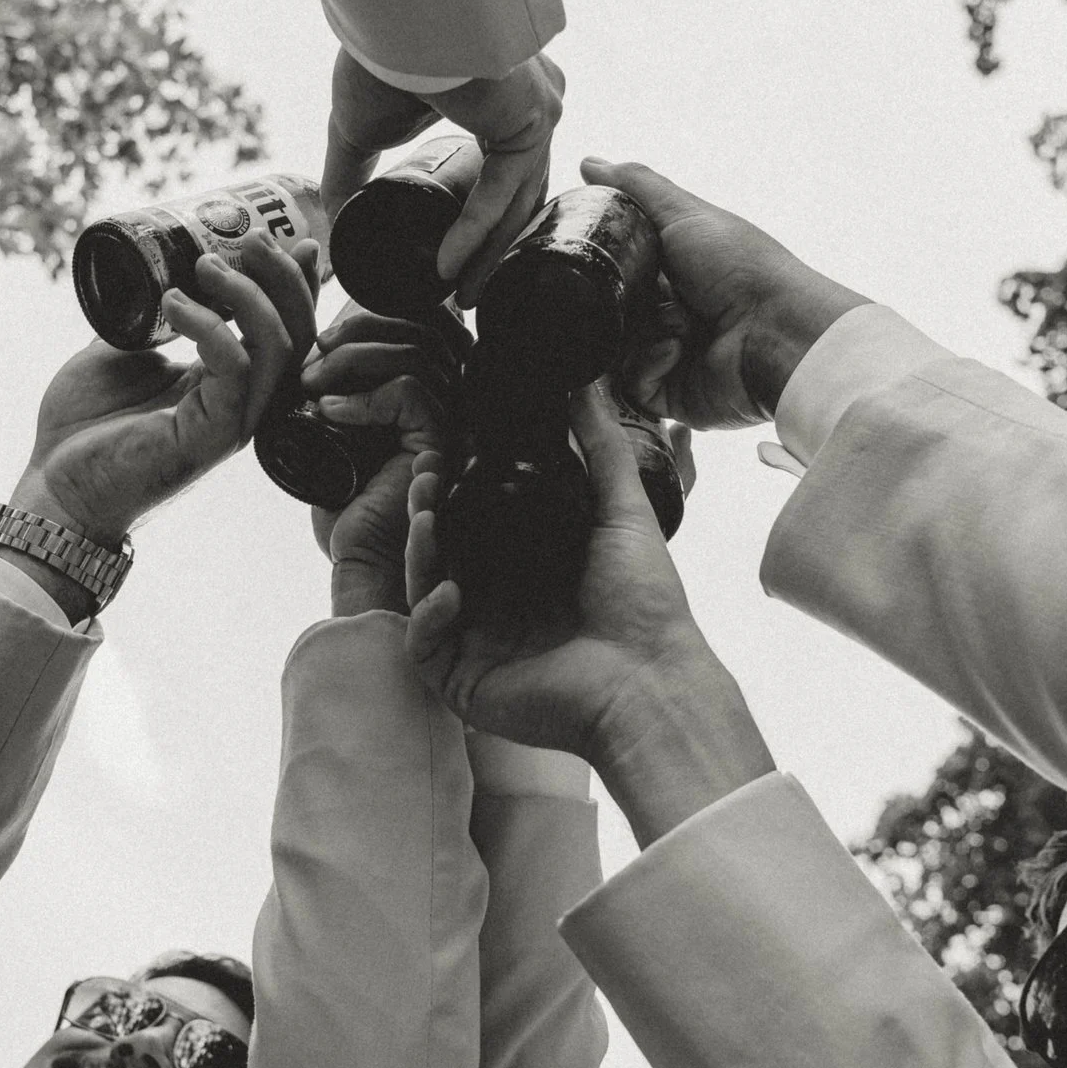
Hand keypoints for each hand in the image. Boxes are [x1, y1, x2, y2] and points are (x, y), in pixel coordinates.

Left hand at [20, 234, 315, 545]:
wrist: (52, 485)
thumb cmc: (83, 428)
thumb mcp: (120, 351)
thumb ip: (150, 318)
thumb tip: (157, 269)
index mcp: (227, 383)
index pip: (284, 331)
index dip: (294, 284)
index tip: (280, 239)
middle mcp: (240, 403)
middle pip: (297, 336)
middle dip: (283, 279)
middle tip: (250, 239)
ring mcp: (230, 423)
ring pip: (279, 350)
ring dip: (250, 296)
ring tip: (208, 265)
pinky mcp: (209, 437)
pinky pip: (234, 371)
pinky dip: (212, 328)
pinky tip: (176, 304)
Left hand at [307, 309, 457, 616]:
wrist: (358, 561)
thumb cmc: (345, 503)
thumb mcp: (336, 428)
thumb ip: (343, 382)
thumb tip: (323, 335)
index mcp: (436, 391)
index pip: (423, 322)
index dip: (373, 316)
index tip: (322, 339)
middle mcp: (455, 402)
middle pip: (424, 326)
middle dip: (359, 329)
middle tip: (314, 354)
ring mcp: (453, 424)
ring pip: (415, 352)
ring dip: (353, 360)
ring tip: (313, 384)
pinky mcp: (441, 447)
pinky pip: (410, 392)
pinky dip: (363, 396)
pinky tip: (331, 413)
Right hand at [322, 48, 565, 289]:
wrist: (388, 12)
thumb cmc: (378, 52)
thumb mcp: (360, 129)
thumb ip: (352, 176)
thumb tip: (333, 226)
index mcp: (505, 102)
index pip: (506, 177)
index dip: (484, 227)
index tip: (456, 268)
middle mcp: (533, 104)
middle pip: (518, 197)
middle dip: (491, 254)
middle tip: (466, 298)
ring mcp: (540, 109)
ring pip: (517, 201)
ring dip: (487, 255)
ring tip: (462, 299)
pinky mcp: (531, 117)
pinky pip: (503, 188)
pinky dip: (474, 230)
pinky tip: (448, 266)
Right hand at [404, 384, 773, 841]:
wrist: (648, 683)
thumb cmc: (645, 606)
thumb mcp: (622, 512)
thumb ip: (601, 447)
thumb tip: (587, 383)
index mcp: (527, 567)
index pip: (472, 521)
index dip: (452, 488)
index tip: (443, 454)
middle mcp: (496, 603)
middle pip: (439, 553)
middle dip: (425, 515)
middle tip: (424, 480)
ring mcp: (474, 643)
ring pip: (422, 592)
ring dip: (419, 556)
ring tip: (427, 520)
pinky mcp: (461, 681)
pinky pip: (423, 646)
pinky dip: (428, 618)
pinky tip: (451, 594)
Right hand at [579, 158, 870, 429]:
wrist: (774, 331)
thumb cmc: (740, 267)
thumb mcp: (685, 214)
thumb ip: (638, 187)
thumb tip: (590, 162)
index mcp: (677, 277)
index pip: (622, 275)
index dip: (606, 269)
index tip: (593, 261)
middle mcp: (673, 318)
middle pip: (613, 316)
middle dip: (618, 306)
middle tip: (631, 296)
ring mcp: (672, 360)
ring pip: (616, 353)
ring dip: (639, 336)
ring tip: (672, 324)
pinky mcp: (672, 397)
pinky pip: (634, 386)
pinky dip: (649, 366)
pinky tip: (676, 350)